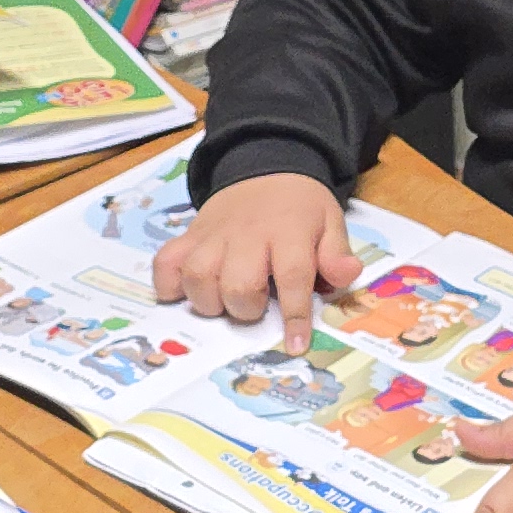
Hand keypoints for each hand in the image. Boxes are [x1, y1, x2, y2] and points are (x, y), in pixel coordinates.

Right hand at [151, 171, 359, 353]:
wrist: (265, 168)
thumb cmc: (300, 207)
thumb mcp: (330, 222)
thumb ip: (336, 253)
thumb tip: (345, 276)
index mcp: (288, 232)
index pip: (293, 276)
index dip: (294, 314)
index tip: (296, 343)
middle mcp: (247, 234)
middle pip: (238, 283)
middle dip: (246, 308)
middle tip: (255, 308)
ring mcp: (213, 235)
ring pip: (198, 276)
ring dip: (209, 301)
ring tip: (223, 302)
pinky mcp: (189, 235)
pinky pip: (166, 262)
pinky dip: (169, 284)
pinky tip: (183, 293)